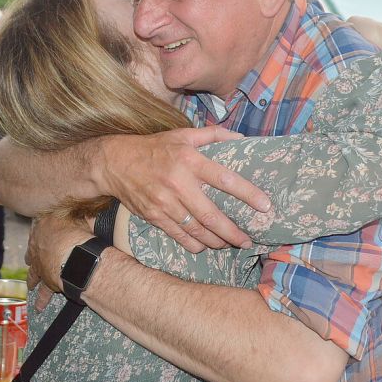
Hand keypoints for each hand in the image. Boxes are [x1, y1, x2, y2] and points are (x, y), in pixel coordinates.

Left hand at [24, 214, 92, 309]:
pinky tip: (38, 308)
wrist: (75, 256)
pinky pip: (44, 293)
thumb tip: (81, 209)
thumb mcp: (78, 217)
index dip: (39, 230)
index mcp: (43, 227)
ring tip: (30, 285)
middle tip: (29, 259)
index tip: (39, 231)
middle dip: (32, 255)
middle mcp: (37, 247)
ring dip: (32, 279)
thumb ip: (76, 215)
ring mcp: (40, 265)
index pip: (38, 227)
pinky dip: (41, 300)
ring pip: (34, 273)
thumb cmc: (78, 233)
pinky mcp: (47, 281)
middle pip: (32, 251)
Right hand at [99, 127, 268, 252]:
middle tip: (248, 240)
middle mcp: (178, 183)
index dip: (248, 194)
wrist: (115, 162)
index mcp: (189, 160)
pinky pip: (179, 236)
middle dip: (233, 231)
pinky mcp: (154, 216)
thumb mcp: (183, 134)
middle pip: (212, 215)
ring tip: (230, 244)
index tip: (265, 206)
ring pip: (197, 230)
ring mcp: (165, 203)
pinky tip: (205, 246)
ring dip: (216, 241)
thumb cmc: (154, 148)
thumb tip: (241, 139)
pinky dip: (195, 244)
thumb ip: (213, 135)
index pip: (225, 179)